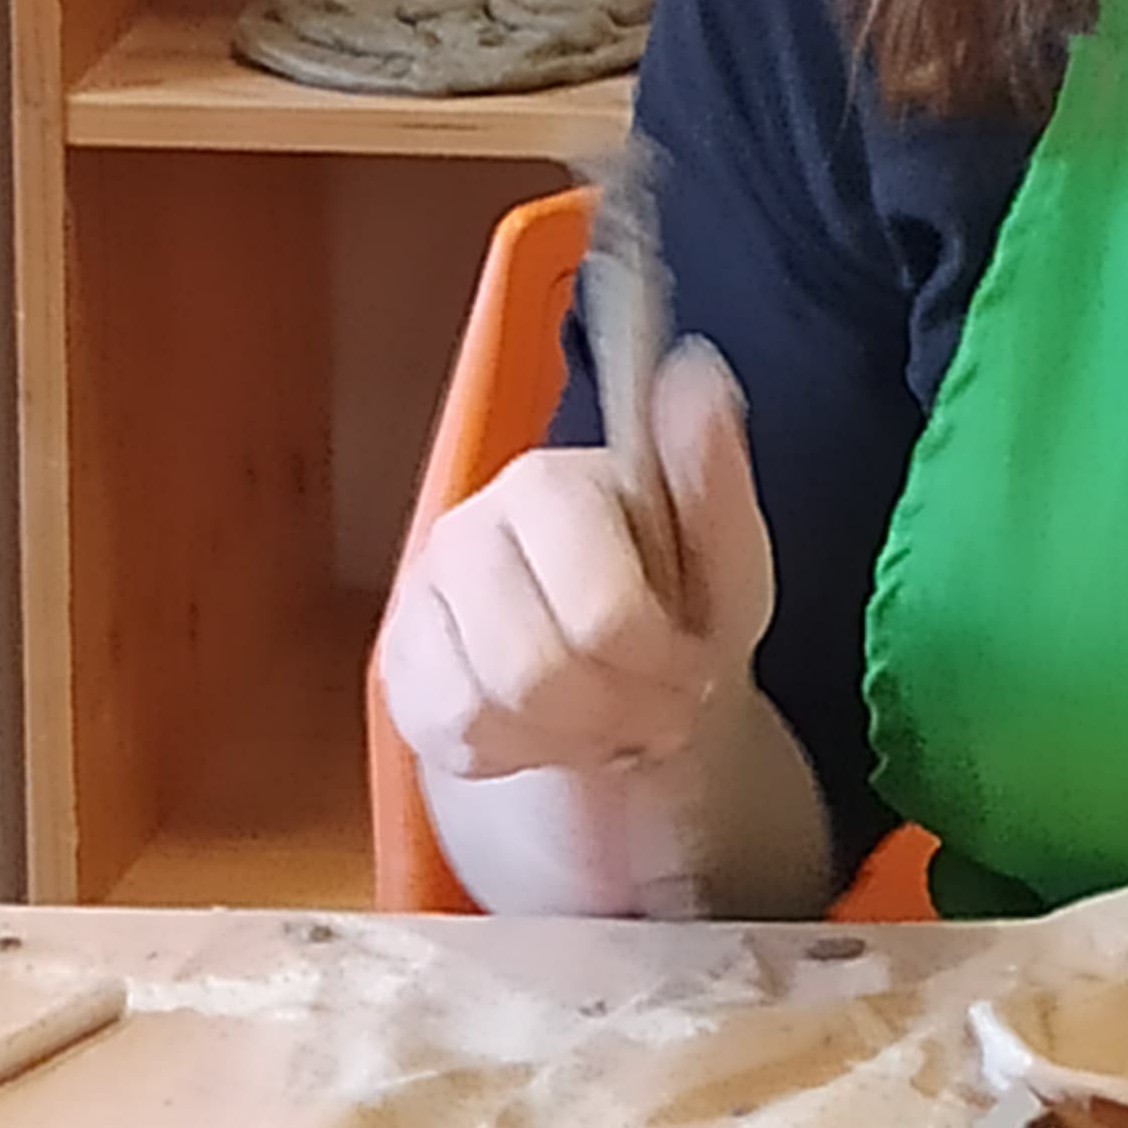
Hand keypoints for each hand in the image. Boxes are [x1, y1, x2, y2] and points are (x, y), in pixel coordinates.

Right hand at [376, 340, 772, 787]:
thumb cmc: (680, 604)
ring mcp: (425, 595)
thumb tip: (697, 375)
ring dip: (570, 737)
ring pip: (483, 710)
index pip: (598, 611)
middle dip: (616, 713)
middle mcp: (471, 526)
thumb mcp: (728, 555)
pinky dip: (515, 753)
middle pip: (533, 669)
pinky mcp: (399, 661)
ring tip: (614, 718)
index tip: (698, 669)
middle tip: (660, 711)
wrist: (625, 669)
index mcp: (554, 483)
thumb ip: (714, 474)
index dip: (656, 663)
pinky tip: (554, 728)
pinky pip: (448, 737)